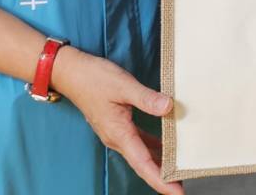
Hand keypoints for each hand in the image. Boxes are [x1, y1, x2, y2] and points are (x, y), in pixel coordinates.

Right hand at [51, 49, 182, 193]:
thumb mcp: (123, 85)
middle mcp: (117, 139)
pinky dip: (153, 148)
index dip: (162, 181)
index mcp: (119, 134)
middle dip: (164, 178)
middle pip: (144, 165)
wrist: (71, 73)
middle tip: (184, 185)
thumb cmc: (93, 78)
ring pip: (142, 155)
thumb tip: (169, 107)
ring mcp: (117, 133)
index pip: (144, 164)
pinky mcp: (118, 126)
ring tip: (180, 169)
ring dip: (159, 164)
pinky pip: (139, 143)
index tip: (177, 193)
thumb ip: (147, 98)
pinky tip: (166, 146)